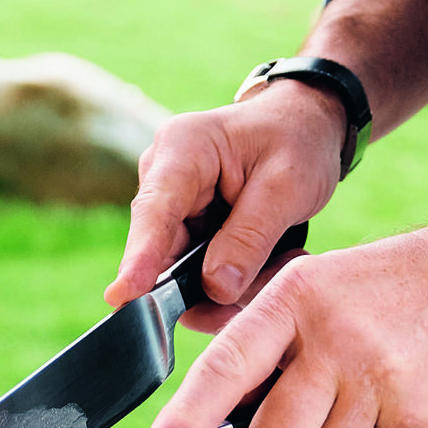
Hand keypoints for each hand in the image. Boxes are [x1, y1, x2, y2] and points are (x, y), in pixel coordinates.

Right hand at [107, 80, 348, 315]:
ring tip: (279, 263)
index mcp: (183, 147)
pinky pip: (197, 271)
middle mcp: (164, 176)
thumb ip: (250, 238)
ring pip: (182, 270)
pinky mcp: (184, 228)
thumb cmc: (295, 140)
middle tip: (248, 302)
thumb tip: (215, 289)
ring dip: (228, 284)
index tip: (124, 295)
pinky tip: (270, 263)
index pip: (155, 209)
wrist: (302, 126)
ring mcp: (172, 205)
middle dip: (202, 287)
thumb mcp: (287, 185)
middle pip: (163, 249)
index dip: (139, 256)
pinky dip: (234, 279)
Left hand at [140, 218, 427, 427]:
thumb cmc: (385, 290)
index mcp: (296, 299)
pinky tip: (396, 402)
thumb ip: (264, 346)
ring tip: (357, 402)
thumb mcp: (316, 288)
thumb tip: (212, 421)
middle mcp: (336, 339)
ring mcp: (382, 381)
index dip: (186, 420)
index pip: (227, 367)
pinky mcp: (422, 417)